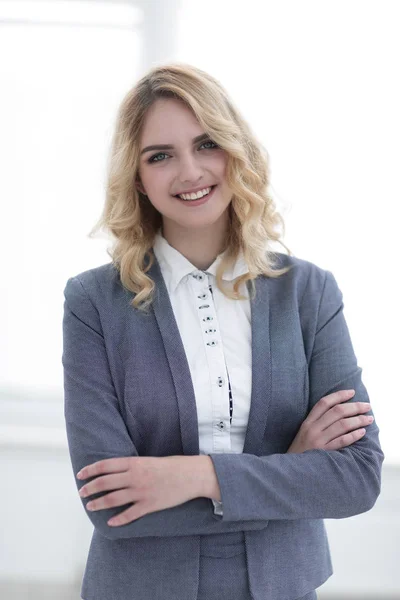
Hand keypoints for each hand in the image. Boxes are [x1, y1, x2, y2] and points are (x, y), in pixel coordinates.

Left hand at [77, 455, 201, 525]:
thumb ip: (133, 466)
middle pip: (105, 483)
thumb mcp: (149, 460)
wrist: (192, 475)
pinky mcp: (149, 505)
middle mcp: (135, 477)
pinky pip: (129, 514)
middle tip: (82, 493)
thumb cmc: (173, 465)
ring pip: (112, 499)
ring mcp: (141, 492)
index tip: (80, 475)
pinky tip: (110, 522)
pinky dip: (118, 519)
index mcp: (134, 463)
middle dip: (90, 488)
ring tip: (90, 506)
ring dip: (98, 503)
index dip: (90, 470)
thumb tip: (116, 473)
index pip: (105, 466)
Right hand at [287, 389, 373, 452]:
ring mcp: (318, 441)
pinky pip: (341, 441)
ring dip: (358, 420)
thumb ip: (318, 422)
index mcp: (307, 422)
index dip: (339, 395)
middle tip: (367, 406)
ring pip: (342, 425)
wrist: (291, 470)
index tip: (352, 392)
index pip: (324, 403)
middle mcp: (312, 429)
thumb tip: (340, 412)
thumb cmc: (301, 451)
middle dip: (354, 407)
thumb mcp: (304, 433)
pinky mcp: (323, 452)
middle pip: (336, 412)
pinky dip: (353, 435)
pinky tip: (362, 432)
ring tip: (369, 418)